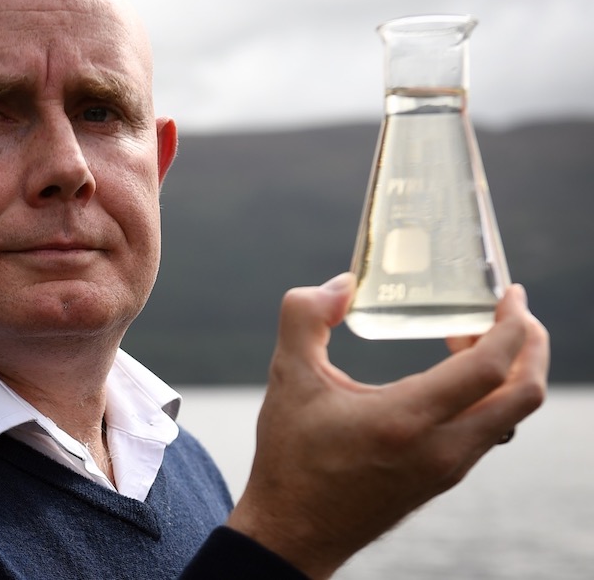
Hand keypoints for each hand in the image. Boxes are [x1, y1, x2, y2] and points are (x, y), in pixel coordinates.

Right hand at [227, 273, 548, 578]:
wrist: (294, 532)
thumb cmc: (290, 458)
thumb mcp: (286, 377)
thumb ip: (304, 317)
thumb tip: (342, 285)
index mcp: (406, 420)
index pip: (490, 368)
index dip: (512, 325)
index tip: (510, 294)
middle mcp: (441, 449)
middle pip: (523, 394)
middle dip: (531, 345)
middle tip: (510, 311)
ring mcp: (447, 468)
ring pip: (510, 415)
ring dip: (509, 370)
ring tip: (470, 337)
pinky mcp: (443, 478)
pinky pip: (489, 430)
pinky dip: (489, 395)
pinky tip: (452, 377)